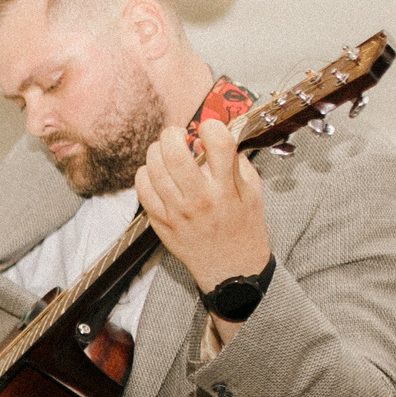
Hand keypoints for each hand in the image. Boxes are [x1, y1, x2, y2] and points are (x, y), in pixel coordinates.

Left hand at [137, 117, 270, 299]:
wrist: (231, 270)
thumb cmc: (243, 228)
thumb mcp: (253, 193)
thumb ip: (236, 163)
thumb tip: (214, 139)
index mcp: (227, 189)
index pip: (218, 143)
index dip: (211, 126)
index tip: (209, 129)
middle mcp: (200, 199)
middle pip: (174, 153)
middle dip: (173, 133)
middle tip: (178, 134)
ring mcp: (177, 212)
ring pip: (153, 168)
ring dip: (157, 151)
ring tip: (165, 151)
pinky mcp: (161, 222)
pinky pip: (143, 189)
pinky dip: (145, 173)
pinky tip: (155, 172)